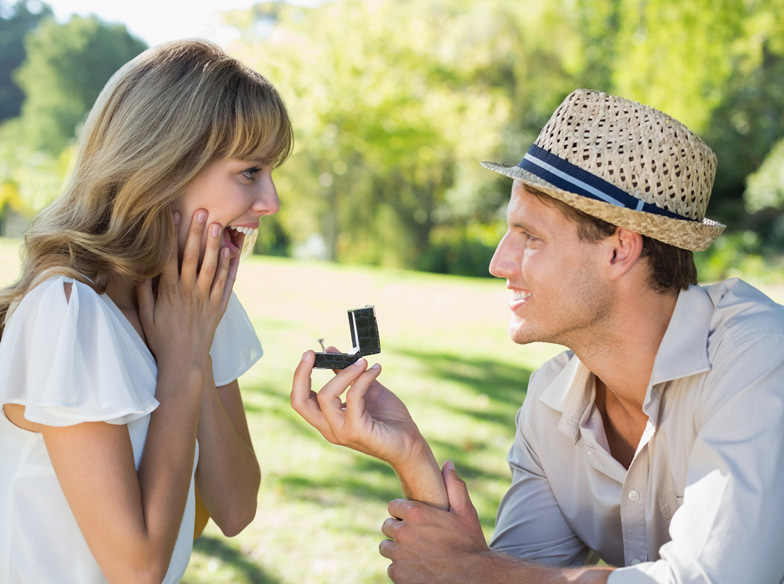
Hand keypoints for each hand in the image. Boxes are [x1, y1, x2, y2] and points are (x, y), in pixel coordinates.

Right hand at [137, 209, 234, 373]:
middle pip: (193, 257)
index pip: (169, 258)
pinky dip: (229, 267)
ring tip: (218, 225)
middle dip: (197, 233)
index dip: (171, 235)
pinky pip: (226, 284)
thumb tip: (139, 268)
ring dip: (215, 245)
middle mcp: (189, 293)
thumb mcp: (145, 316)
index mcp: (169, 292)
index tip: (172, 216)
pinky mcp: (219, 307)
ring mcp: (206, 299)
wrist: (184, 362)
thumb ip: (143, 292)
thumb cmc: (161, 338)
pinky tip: (231, 251)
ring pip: (212, 267)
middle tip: (202, 211)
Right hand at [291, 349, 427, 467]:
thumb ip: (347, 374)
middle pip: (300, 402)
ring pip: (325, 396)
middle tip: (312, 354)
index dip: (299, 376)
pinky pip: (353, 397)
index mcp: (328, 420)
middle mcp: (330, 428)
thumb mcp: (364, 390)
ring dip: (345, 373)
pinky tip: (376, 370)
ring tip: (363, 363)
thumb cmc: (389, 418)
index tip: (309, 354)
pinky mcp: (357, 431)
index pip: (300, 400)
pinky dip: (363, 379)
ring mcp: (341, 431)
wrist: (410, 443)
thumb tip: (330, 351)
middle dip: (302, 374)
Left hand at [380, 461, 489, 583]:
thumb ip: (454, 485)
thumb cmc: (470, 544)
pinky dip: (401, 569)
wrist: (473, 578)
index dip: (403, 513)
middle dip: (399, 530)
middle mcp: (404, 533)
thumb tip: (447, 464)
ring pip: (386, 548)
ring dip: (397, 549)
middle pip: (387, 527)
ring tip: (416, 553)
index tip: (414, 520)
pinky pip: (391, 568)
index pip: (393, 507)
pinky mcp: (399, 575)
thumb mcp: (465, 512)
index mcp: (416, 514)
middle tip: (416, 537)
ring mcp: (399, 555)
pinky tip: (418, 568)